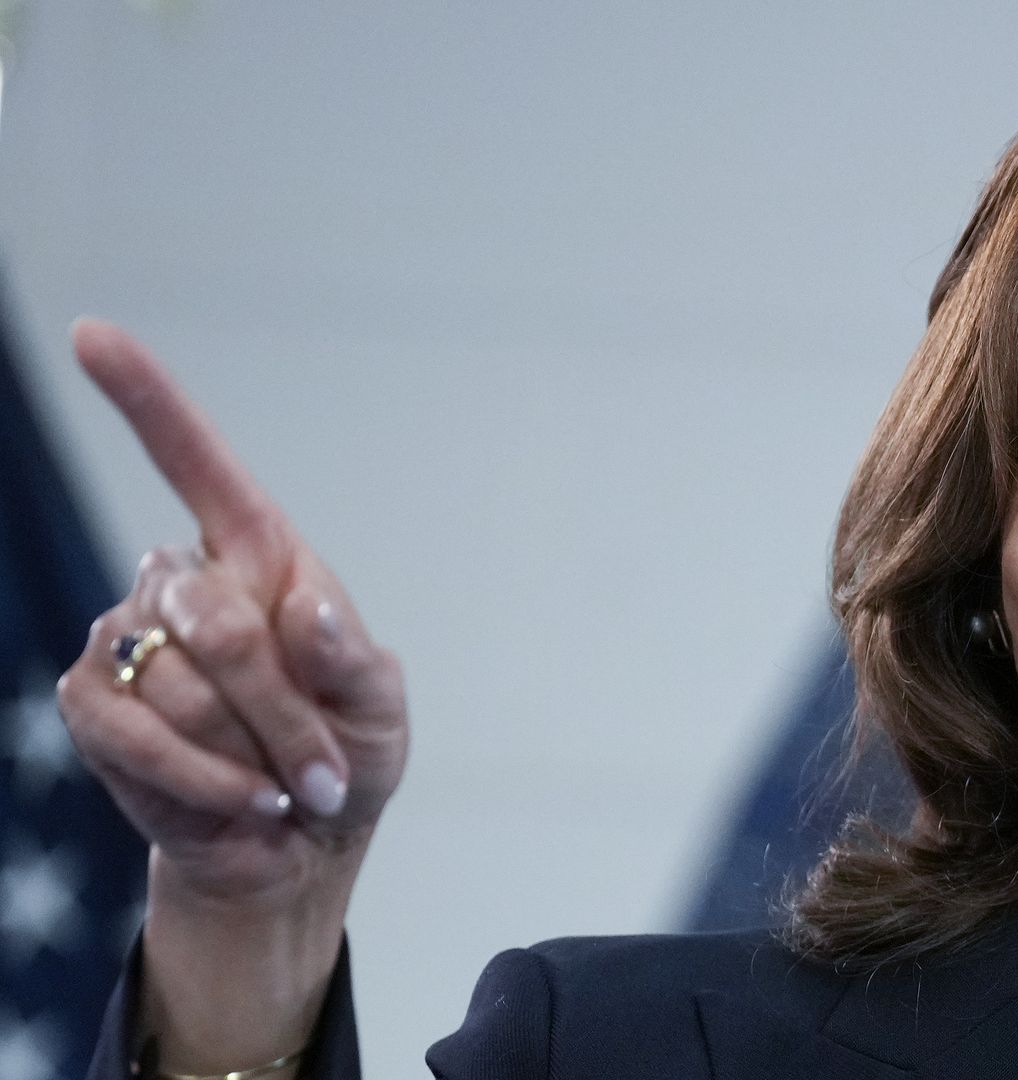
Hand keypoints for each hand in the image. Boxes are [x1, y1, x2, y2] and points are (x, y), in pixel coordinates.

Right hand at [56, 319, 407, 906]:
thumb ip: (355, 661)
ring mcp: (127, 641)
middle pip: (212, 616)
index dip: (144, 398)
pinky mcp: (92, 708)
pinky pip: (131, 735)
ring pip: (174, 684)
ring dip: (247, 753)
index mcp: (259, 556)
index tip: (91, 333)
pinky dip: (199, 781)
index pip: (194, 461)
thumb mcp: (379, 708)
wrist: (297, 842)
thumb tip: (312, 613)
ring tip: (282, 785)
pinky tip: (239, 802)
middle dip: (279, 707)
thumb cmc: (343, 755)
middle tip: (320, 768)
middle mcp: (183, 583)